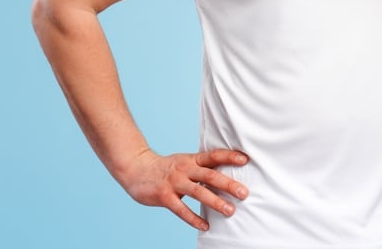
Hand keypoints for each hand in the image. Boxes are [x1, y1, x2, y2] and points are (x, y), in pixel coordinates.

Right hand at [121, 148, 249, 230]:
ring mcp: (174, 182)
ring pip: (198, 192)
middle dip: (228, 184)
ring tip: (230, 211)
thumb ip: (201, 169)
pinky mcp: (164, 196)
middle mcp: (184, 169)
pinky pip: (181, 209)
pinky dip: (193, 218)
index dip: (229, 156)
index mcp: (191, 160)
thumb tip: (225, 178)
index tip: (245, 159)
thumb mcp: (184, 162)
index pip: (213, 156)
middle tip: (244, 193)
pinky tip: (205, 226)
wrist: (136, 169)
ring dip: (215, 202)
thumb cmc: (166, 168)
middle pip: (209, 175)